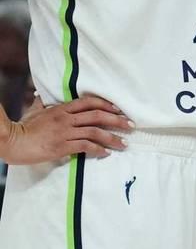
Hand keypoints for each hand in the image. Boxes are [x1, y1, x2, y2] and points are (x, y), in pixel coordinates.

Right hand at [1, 94, 130, 163]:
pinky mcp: (61, 146)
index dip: (107, 105)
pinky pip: (85, 146)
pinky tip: (106, 153)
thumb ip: (42, 103)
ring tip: (124, 144)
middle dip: (118, 120)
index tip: (120, 110)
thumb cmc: (23, 127)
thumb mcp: (34, 111)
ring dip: (112, 138)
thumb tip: (39, 95)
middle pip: (98, 116)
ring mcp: (64, 132)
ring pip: (95, 132)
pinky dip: (98, 150)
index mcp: (62, 109)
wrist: (11, 141)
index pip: (90, 102)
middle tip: (131, 125)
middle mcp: (66, 118)